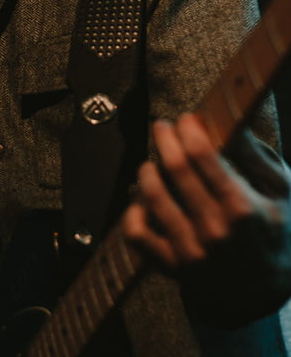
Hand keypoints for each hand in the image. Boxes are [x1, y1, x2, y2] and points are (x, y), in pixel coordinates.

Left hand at [122, 113, 290, 321]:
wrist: (263, 289)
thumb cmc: (273, 229)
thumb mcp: (280, 189)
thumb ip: (255, 153)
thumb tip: (230, 119)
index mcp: (242, 207)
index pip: (202, 154)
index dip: (188, 128)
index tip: (186, 119)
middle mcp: (215, 230)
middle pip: (175, 168)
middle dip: (164, 138)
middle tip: (163, 127)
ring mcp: (191, 250)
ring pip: (152, 195)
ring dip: (148, 169)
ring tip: (155, 162)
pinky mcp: (172, 266)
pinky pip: (136, 232)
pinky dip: (133, 209)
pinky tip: (144, 199)